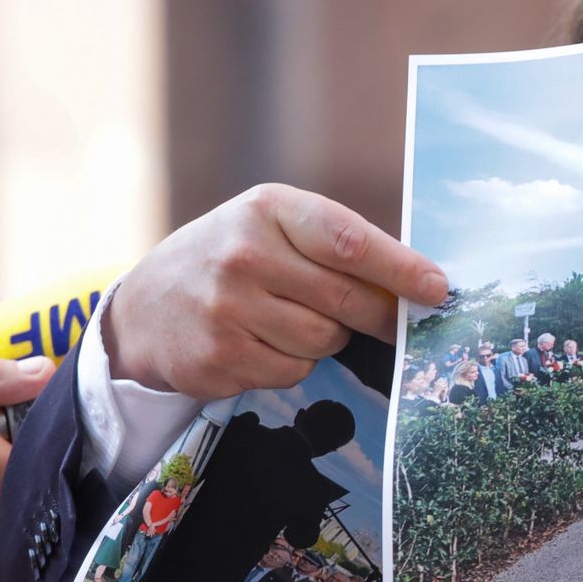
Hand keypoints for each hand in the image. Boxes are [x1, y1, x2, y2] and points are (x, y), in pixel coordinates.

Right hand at [102, 184, 449, 399]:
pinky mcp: (220, 358)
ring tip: (288, 321)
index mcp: (267, 210)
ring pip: (324, 342)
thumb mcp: (270, 227)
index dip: (400, 268)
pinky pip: (294, 372)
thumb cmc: (230, 260)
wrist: (145, 308)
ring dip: (324, 339)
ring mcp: (228, 309)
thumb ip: (333, 245)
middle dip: (379, 316)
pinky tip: (261, 344)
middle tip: (394, 324)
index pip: (348, 241)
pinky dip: (292, 363)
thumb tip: (414, 281)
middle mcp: (244, 255)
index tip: (437, 288)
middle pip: (346, 301)